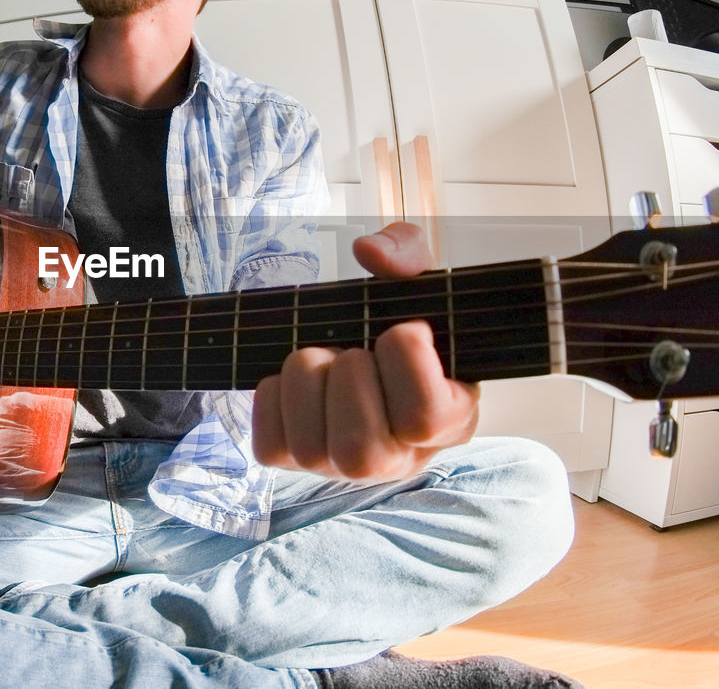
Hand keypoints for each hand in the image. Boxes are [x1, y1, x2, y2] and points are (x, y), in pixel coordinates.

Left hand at [251, 222, 479, 480]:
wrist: (358, 344)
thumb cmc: (393, 323)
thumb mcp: (413, 281)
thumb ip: (406, 253)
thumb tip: (368, 249)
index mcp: (449, 422)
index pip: (424, 415)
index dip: (405, 357)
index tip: (403, 326)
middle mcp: (399, 460)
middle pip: (360, 442)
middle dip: (348, 371)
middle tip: (355, 348)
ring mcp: (342, 468)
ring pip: (311, 445)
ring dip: (307, 380)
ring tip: (325, 359)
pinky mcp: (291, 462)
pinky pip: (269, 443)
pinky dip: (273, 399)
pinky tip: (296, 383)